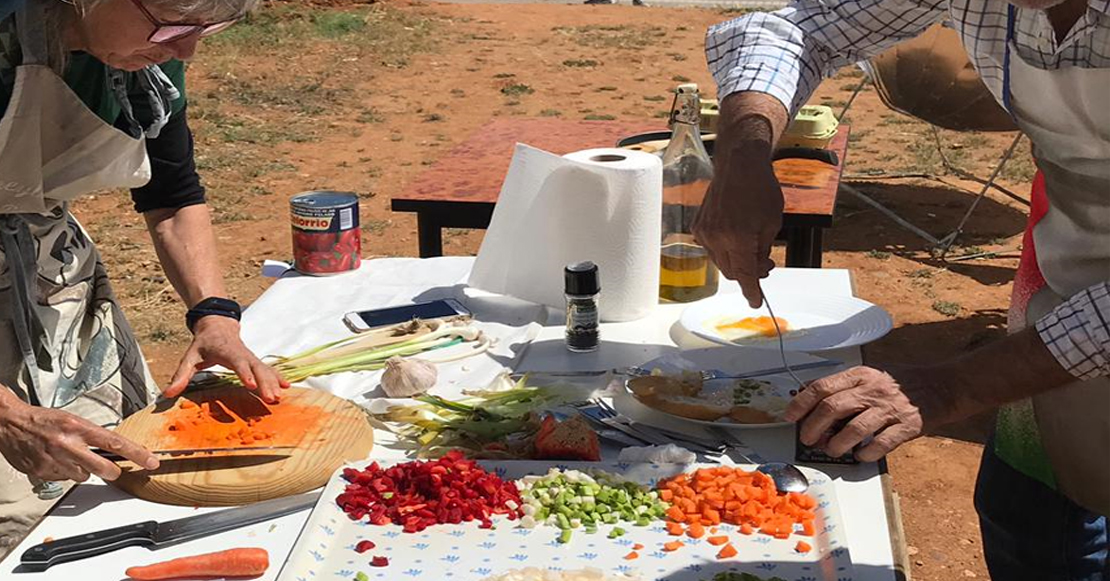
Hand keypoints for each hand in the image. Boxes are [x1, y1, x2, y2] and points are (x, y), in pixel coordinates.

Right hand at [0, 388, 158, 481]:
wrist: (10, 423)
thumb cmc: (42, 420)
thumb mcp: (73, 420)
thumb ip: (92, 435)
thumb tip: (114, 448)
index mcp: (79, 427)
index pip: (116, 442)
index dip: (137, 454)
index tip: (151, 462)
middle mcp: (68, 444)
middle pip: (105, 469)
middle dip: (111, 471)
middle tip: (111, 468)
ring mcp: (55, 460)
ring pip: (83, 476)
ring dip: (81, 470)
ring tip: (68, 456)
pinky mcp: (42, 472)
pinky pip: (63, 480)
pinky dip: (62, 473)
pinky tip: (54, 461)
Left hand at [165, 316, 288, 402]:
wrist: (218, 325)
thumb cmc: (204, 343)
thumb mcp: (190, 357)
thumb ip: (180, 375)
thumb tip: (168, 394)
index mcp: (227, 351)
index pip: (238, 363)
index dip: (245, 373)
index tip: (251, 385)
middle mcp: (243, 354)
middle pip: (257, 368)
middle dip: (265, 383)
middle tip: (271, 398)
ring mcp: (251, 357)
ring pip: (265, 369)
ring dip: (273, 383)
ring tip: (278, 397)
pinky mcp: (255, 361)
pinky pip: (268, 369)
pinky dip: (278, 377)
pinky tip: (286, 387)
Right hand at [693, 147, 782, 308]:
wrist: (739, 165)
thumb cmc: (759, 188)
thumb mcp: (773, 223)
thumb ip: (763, 251)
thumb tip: (757, 270)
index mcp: (739, 237)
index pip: (744, 275)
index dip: (751, 291)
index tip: (755, 301)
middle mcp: (717, 237)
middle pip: (732, 272)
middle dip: (748, 274)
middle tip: (765, 266)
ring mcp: (705, 232)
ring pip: (721, 262)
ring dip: (736, 261)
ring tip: (752, 249)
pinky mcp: (699, 226)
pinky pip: (712, 249)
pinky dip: (725, 249)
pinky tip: (736, 236)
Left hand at [783, 366, 950, 461]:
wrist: (942, 386)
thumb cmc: (899, 384)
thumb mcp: (867, 376)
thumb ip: (840, 385)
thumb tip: (805, 392)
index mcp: (860, 375)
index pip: (822, 387)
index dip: (801, 403)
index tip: (790, 416)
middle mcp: (873, 389)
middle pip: (833, 408)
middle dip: (814, 427)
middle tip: (808, 439)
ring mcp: (891, 408)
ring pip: (854, 428)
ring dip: (837, 444)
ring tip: (832, 450)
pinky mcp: (908, 425)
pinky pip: (882, 443)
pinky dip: (867, 453)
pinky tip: (861, 455)